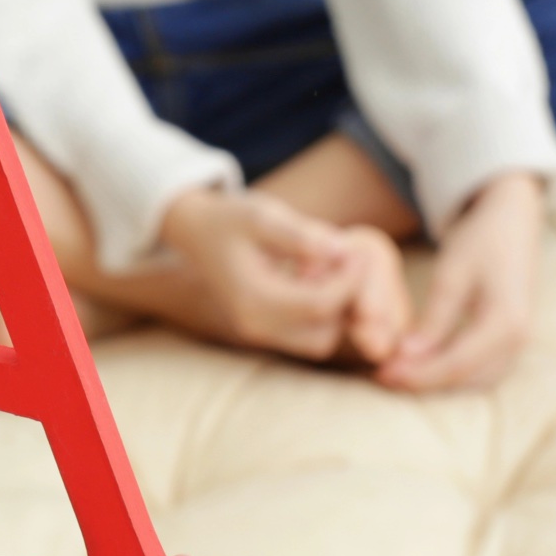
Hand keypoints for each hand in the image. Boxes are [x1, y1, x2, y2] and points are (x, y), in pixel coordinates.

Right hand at [161, 188, 407, 362]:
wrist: (197, 233)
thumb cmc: (231, 219)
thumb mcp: (262, 216)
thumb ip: (300, 236)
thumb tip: (343, 252)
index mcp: (253, 299)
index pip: (320, 305)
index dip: (349, 281)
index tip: (358, 251)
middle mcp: (255, 325)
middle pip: (325, 331)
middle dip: (345, 300)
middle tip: (349, 263)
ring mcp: (260, 332)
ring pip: (321, 340)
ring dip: (336, 310)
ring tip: (333, 270)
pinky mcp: (267, 331)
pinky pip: (309, 335)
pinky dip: (324, 313)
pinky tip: (319, 278)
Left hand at [378, 171, 543, 391]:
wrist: (512, 221)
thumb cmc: (480, 240)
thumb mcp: (451, 275)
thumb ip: (433, 320)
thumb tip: (406, 359)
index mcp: (506, 322)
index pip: (457, 364)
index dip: (417, 375)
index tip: (382, 374)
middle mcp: (518, 339)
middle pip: (466, 378)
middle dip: (424, 381)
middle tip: (384, 375)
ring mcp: (518, 342)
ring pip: (476, 380)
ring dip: (438, 382)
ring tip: (399, 372)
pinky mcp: (511, 340)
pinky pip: (482, 370)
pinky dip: (452, 373)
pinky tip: (422, 363)